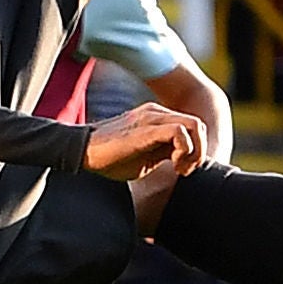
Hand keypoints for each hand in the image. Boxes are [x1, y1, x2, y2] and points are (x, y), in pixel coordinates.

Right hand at [85, 103, 206, 180]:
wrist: (83, 152)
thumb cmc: (110, 159)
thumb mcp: (146, 157)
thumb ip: (164, 152)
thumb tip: (183, 161)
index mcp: (157, 117)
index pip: (192, 127)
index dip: (196, 151)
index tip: (182, 170)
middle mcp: (157, 113)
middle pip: (198, 125)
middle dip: (199, 151)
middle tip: (183, 171)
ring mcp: (152, 117)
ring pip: (194, 125)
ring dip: (195, 151)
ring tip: (179, 168)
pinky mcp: (147, 128)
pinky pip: (180, 131)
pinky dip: (185, 149)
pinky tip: (173, 164)